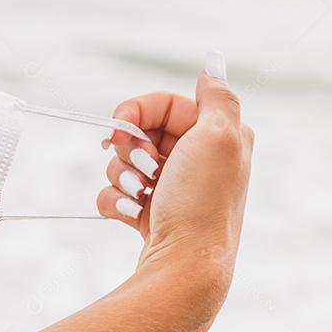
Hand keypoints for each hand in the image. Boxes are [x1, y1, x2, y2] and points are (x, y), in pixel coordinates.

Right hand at [98, 53, 253, 305]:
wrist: (183, 266)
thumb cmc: (201, 203)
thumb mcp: (219, 138)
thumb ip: (217, 97)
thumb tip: (212, 65)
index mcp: (218, 136)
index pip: (164, 104)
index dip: (135, 112)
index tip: (119, 129)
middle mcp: (197, 159)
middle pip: (140, 132)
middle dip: (128, 148)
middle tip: (139, 166)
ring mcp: (171, 187)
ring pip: (123, 162)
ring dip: (120, 176)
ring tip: (138, 196)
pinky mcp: (149, 212)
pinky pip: (114, 192)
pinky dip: (113, 200)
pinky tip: (127, 213)